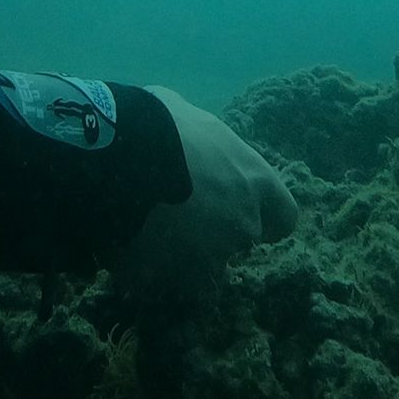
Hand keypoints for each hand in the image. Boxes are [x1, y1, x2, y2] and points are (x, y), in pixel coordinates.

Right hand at [115, 88, 297, 294]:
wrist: (115, 155)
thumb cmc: (155, 123)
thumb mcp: (185, 113)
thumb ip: (200, 139)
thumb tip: (185, 135)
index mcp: (254, 182)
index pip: (283, 218)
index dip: (264, 218)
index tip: (242, 212)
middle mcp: (242, 224)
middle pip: (238, 242)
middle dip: (215, 235)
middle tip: (180, 216)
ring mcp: (209, 255)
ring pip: (202, 268)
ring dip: (183, 259)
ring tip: (149, 238)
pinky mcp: (171, 277)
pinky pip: (165, 285)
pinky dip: (151, 276)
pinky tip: (128, 254)